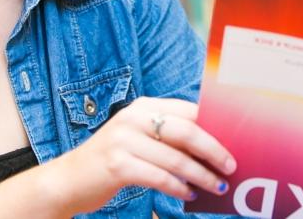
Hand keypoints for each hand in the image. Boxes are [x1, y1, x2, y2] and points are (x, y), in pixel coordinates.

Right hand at [56, 97, 235, 213]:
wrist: (69, 179)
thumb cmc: (112, 160)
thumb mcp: (137, 138)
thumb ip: (167, 137)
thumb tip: (212, 148)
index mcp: (143, 106)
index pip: (188, 111)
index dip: (213, 127)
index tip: (233, 142)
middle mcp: (133, 118)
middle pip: (187, 131)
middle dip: (214, 150)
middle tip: (230, 166)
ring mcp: (123, 141)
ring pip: (176, 158)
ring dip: (200, 175)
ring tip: (215, 186)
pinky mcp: (117, 165)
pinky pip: (159, 177)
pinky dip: (178, 188)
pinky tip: (189, 195)